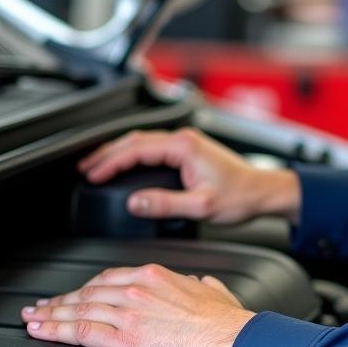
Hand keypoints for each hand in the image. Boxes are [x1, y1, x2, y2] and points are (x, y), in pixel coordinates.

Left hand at [21, 263, 254, 346]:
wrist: (230, 344)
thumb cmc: (227, 325)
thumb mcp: (217, 294)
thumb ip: (205, 288)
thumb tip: (204, 287)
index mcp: (157, 278)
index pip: (111, 279)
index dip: (88, 287)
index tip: (76, 294)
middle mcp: (138, 290)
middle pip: (88, 292)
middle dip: (62, 300)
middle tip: (42, 306)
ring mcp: (128, 313)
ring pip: (79, 309)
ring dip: (51, 314)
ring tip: (33, 319)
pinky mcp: (123, 339)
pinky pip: (80, 331)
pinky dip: (56, 329)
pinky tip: (41, 331)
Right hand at [78, 127, 300, 224]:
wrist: (263, 190)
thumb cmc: (240, 196)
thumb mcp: (201, 206)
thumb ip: (166, 204)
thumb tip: (136, 203)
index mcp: (184, 147)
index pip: (137, 149)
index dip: (110, 162)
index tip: (92, 174)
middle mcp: (184, 139)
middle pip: (134, 140)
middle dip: (106, 153)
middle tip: (84, 168)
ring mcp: (186, 142)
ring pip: (142, 141)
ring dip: (118, 151)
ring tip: (96, 164)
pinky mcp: (189, 149)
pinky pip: (153, 146)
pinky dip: (133, 153)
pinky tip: (125, 162)